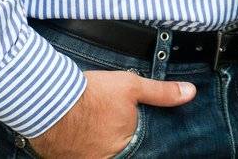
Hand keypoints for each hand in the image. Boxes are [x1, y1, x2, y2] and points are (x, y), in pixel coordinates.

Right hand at [29, 70, 193, 158]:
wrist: (48, 99)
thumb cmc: (90, 94)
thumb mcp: (132, 86)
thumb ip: (161, 93)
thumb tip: (189, 93)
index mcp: (124, 147)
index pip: (140, 150)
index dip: (135, 140)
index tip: (127, 131)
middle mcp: (104, 158)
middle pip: (119, 151)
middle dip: (115, 142)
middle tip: (108, 128)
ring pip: (97, 153)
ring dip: (97, 144)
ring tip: (95, 129)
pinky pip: (76, 155)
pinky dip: (80, 147)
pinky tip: (79, 133)